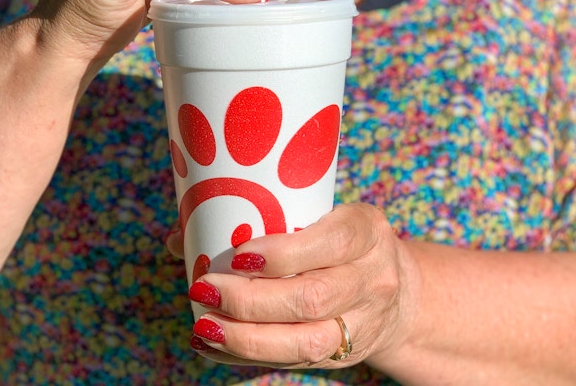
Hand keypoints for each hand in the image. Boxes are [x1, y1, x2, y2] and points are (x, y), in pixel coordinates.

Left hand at [168, 203, 418, 368]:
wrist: (397, 291)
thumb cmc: (337, 241)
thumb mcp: (320, 215)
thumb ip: (259, 217)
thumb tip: (178, 236)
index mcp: (366, 231)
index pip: (331, 242)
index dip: (283, 253)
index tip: (237, 254)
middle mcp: (373, 278)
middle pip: (312, 298)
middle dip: (250, 300)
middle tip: (204, 288)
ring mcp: (364, 323)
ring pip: (306, 340)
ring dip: (246, 337)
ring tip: (202, 325)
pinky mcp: (345, 354)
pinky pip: (295, 361)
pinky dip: (246, 356)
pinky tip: (211, 345)